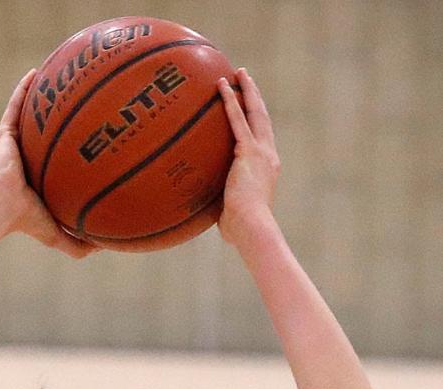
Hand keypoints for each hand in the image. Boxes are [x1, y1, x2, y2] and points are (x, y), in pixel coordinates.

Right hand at [0, 70, 96, 259]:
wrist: (1, 209)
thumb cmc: (27, 222)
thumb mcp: (57, 234)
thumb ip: (79, 243)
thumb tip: (105, 247)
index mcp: (39, 177)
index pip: (57, 158)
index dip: (71, 146)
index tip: (91, 134)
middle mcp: (27, 157)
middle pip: (46, 131)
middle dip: (59, 116)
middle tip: (82, 100)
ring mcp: (14, 144)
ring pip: (30, 114)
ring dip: (42, 96)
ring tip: (59, 76)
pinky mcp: (4, 135)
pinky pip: (15, 106)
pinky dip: (23, 88)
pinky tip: (36, 72)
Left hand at [217, 69, 280, 248]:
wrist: (252, 227)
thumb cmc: (240, 230)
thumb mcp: (231, 214)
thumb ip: (222, 205)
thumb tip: (204, 213)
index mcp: (267, 168)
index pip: (262, 137)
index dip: (256, 119)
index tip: (250, 106)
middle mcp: (268, 155)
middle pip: (262, 117)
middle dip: (254, 96)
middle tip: (245, 78)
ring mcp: (261, 151)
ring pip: (254, 113)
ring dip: (246, 90)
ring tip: (237, 73)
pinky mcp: (249, 152)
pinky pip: (237, 121)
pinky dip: (230, 103)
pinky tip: (221, 87)